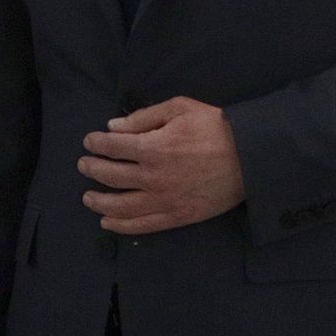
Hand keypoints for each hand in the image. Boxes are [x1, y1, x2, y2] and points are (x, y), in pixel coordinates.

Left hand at [79, 95, 245, 234]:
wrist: (252, 158)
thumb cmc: (215, 127)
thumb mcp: (179, 109)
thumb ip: (143, 117)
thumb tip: (113, 127)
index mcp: (153, 148)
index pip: (113, 147)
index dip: (96, 143)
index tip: (89, 141)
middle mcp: (154, 177)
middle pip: (111, 176)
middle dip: (92, 169)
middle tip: (84, 165)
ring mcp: (165, 200)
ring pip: (121, 206)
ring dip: (99, 202)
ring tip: (87, 197)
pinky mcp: (178, 217)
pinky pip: (143, 225)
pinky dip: (122, 226)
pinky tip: (108, 223)